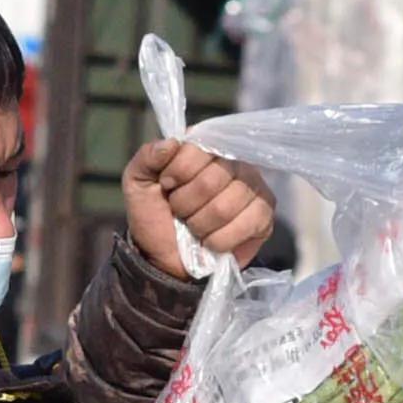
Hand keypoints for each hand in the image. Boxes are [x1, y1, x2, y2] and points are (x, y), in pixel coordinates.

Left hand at [122, 139, 271, 277]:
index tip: (167, 186)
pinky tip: (211, 241)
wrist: (165, 258)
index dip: (177, 172)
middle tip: (180, 212)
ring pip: (225, 206)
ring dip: (200, 224)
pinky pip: (245, 224)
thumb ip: (146, 157)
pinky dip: (219, 240)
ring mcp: (254, 187)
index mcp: (205, 148)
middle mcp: (235, 162)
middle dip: (185, 204)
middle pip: (212, 179)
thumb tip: (171, 143)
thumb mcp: (138, 184)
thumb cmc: (155, 217)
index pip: (198, 147)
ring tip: (194, 227)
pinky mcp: (265, 215)